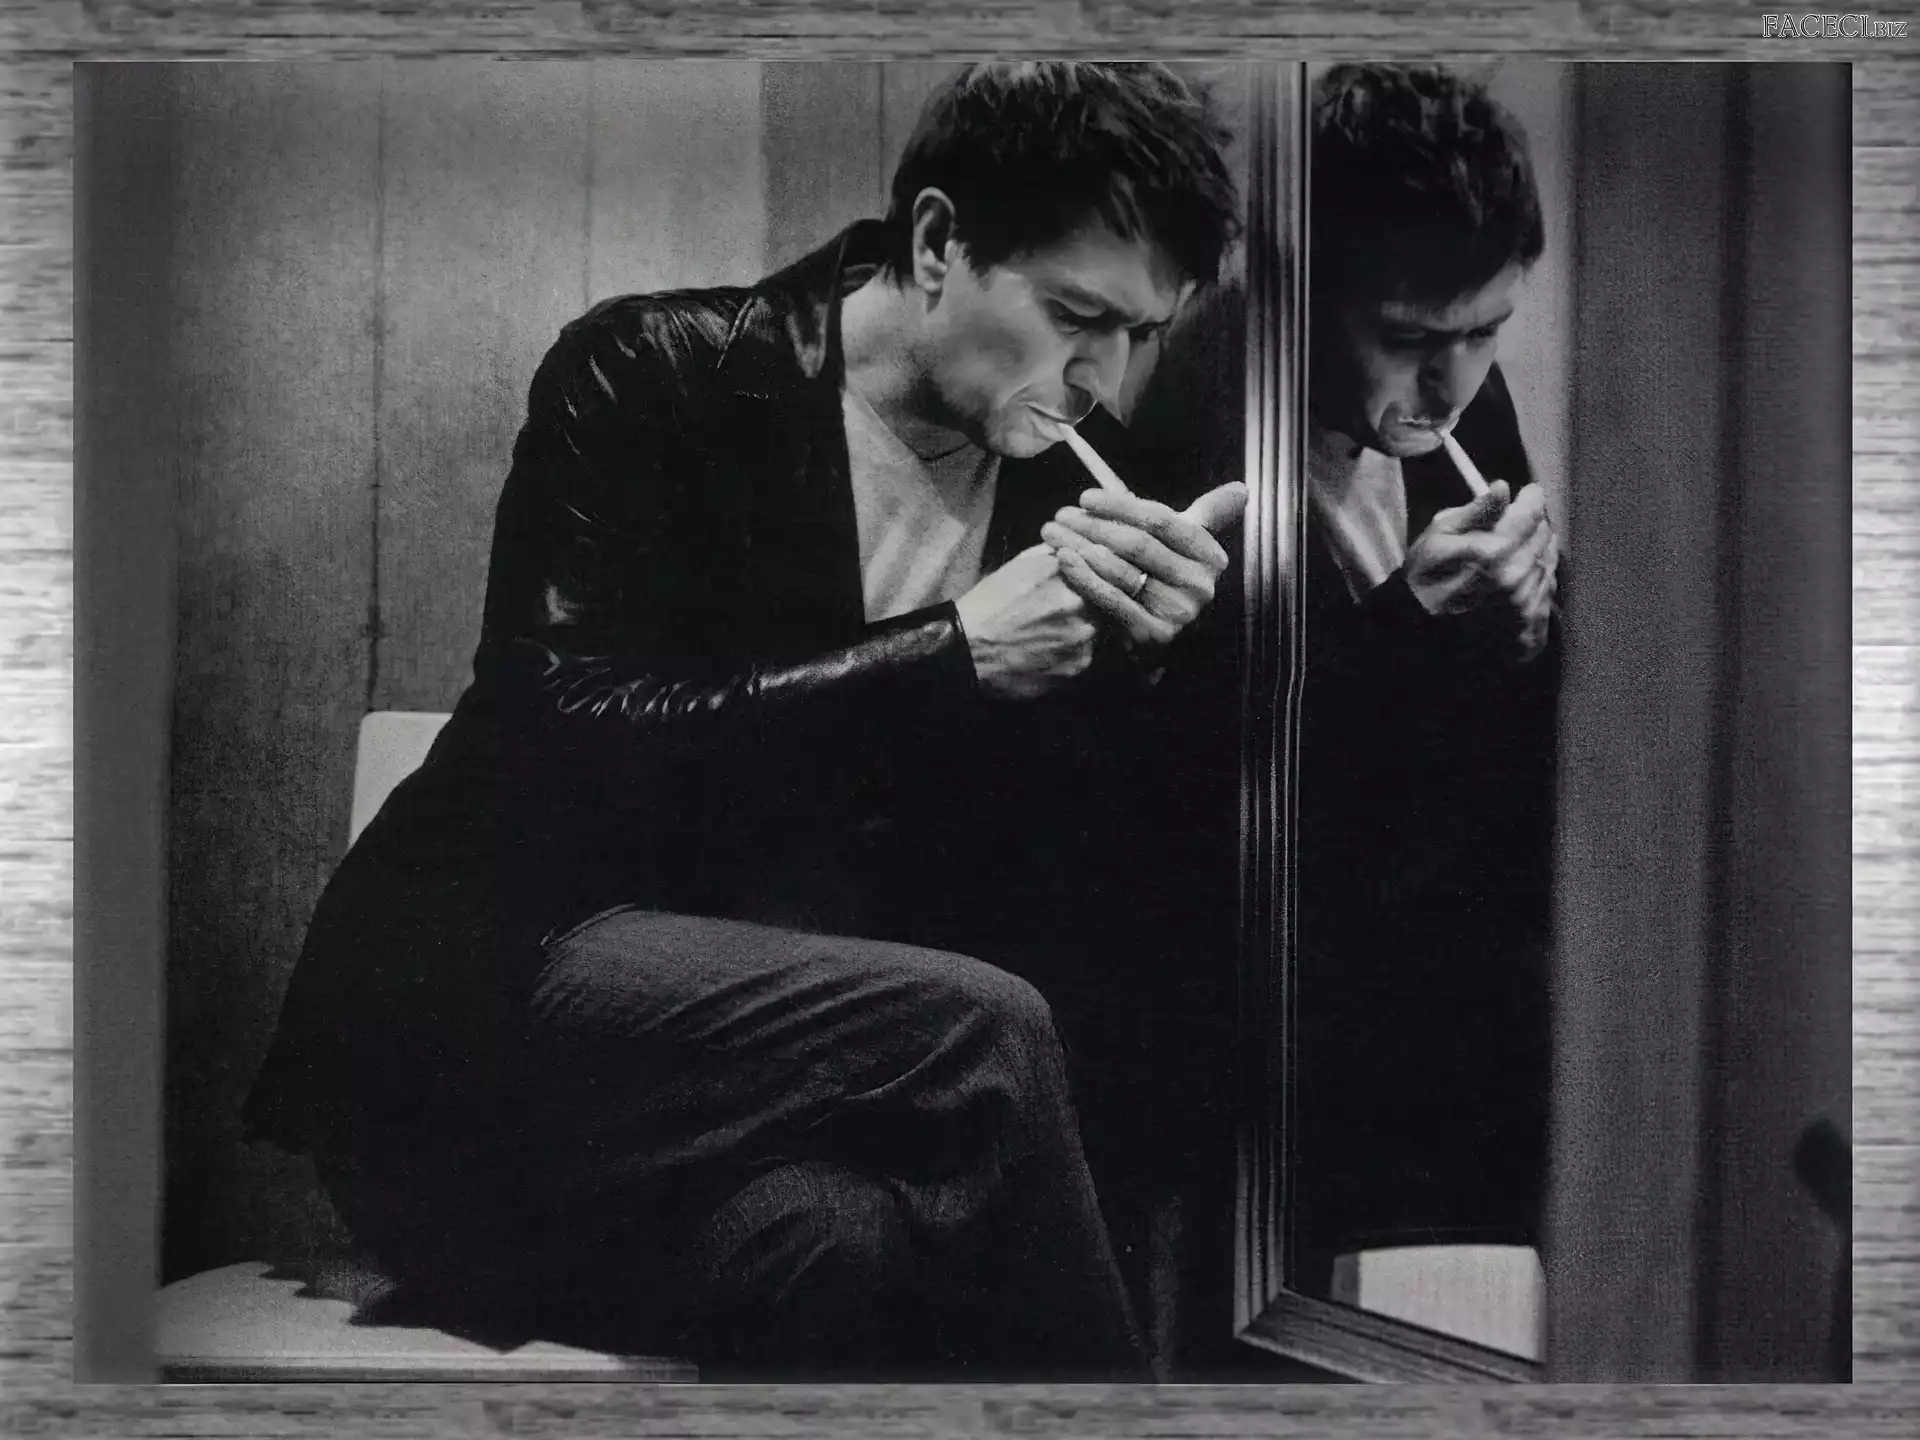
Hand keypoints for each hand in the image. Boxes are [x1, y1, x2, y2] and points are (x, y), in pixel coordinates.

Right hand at [954, 544, 1097, 700]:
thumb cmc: (988, 603)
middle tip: (1070, 611)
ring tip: (1055, 632)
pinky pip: (1086, 656)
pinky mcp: (1077, 667)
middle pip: (1105, 602)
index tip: (1093, 581)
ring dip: (1084, 630)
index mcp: (1066, 573)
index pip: (1104, 569)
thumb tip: (1080, 546)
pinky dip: (1073, 654)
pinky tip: (1048, 652)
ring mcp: (1081, 638)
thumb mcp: (1020, 564)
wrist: (966, 649)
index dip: (1099, 576)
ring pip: (1098, 630)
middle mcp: (1080, 604)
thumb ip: (1055, 553)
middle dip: (1094, 605)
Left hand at [1040, 481, 1246, 654]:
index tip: (1086, 497)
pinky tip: (1062, 560)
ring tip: (1053, 533)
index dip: (1122, 506)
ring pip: (1122, 570)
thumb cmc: (1159, 577)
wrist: (1149, 634)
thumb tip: (1242, 489)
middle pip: (1138, 544)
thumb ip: (1208, 514)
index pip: (1162, 520)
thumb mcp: (1183, 545)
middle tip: (1062, 514)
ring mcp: (1178, 613)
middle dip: (1095, 525)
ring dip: (1082, 547)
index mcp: (1210, 556)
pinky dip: (1084, 578)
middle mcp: (1200, 586)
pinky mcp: (1153, 635)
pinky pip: (1112, 599)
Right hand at [1406, 480, 1558, 661]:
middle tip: (1516, 522)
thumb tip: (1502, 487)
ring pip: (1548, 558)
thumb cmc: (1426, 573)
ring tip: (1515, 549)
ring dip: (1536, 547)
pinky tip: (1518, 573)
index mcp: (1495, 550)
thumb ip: (1477, 510)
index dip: (1531, 498)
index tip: (1526, 493)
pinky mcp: (1530, 616)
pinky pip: (1547, 584)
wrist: (1420, 621)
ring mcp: (1525, 599)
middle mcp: (1516, 575)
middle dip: (1533, 523)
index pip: (1532, 512)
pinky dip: (1538, 573)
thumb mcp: (1441, 532)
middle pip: (1544, 534)